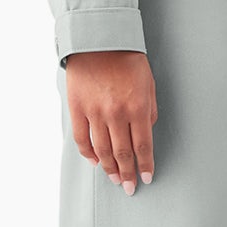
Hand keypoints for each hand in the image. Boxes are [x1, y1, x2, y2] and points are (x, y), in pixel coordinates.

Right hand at [65, 49, 156, 193]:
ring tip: (115, 179)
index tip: (147, 177)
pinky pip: (83, 139)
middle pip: (123, 153)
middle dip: (128, 173)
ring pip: (103, 150)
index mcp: (137, 108)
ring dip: (110, 168)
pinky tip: (95, 162)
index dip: (145, 165)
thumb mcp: (148, 83)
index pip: (143, 146)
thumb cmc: (127, 59)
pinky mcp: (78, 109)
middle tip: (130, 187)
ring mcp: (95, 113)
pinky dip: (89, 154)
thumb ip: (149, 110)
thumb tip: (146, 132)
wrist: (98, 40)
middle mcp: (117, 114)